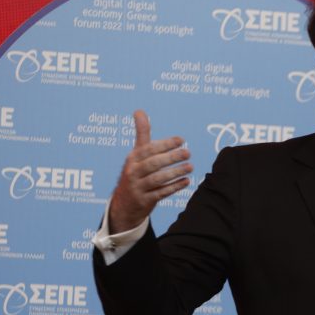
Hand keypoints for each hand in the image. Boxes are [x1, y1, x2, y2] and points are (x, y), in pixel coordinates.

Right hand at [108, 110, 192, 232]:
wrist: (124, 204)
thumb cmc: (135, 172)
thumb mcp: (136, 154)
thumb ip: (142, 134)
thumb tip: (139, 110)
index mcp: (132, 159)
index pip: (148, 150)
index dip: (164, 144)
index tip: (181, 139)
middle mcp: (133, 172)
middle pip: (152, 164)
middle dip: (171, 157)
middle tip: (188, 152)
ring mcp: (138, 188)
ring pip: (157, 179)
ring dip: (175, 172)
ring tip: (190, 166)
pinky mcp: (144, 201)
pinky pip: (160, 193)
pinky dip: (174, 187)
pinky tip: (186, 181)